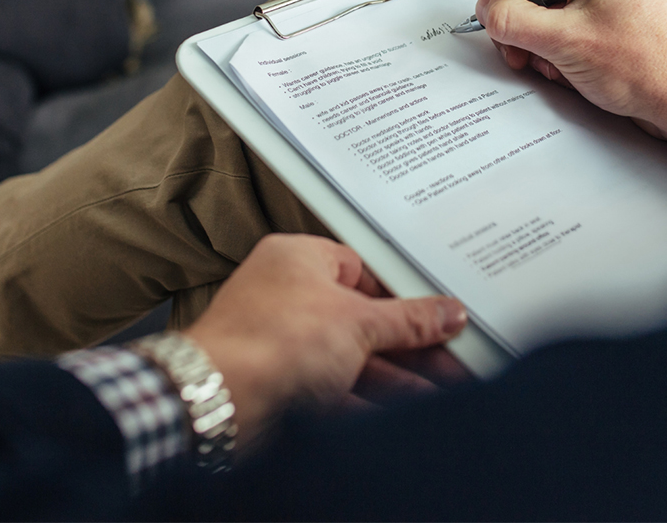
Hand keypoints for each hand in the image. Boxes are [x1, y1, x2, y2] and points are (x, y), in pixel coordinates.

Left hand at [184, 234, 466, 446]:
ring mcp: (280, 338)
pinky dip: (366, 395)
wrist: (219, 401)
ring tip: (438, 389)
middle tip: (447, 358)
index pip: (363, 269)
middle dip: (406, 343)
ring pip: (349, 355)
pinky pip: (333, 384)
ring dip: (394, 374)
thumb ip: (408, 321)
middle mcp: (285, 293)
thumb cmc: (268, 340)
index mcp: (298, 258)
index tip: (436, 314)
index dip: (402, 294)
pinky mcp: (277, 381)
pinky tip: (399, 409)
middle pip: (359, 316)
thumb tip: (444, 312)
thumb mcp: (357, 323)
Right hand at [476, 0, 666, 158]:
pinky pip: (552, 26)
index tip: (490, 5)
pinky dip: (545, 49)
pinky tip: (560, 70)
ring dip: (526, 37)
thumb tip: (484, 10)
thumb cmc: (647, 66)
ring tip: (538, 64)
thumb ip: (513, 20)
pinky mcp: (595, 23)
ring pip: (535, 6)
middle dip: (511, 15)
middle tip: (510, 46)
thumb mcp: (565, 41)